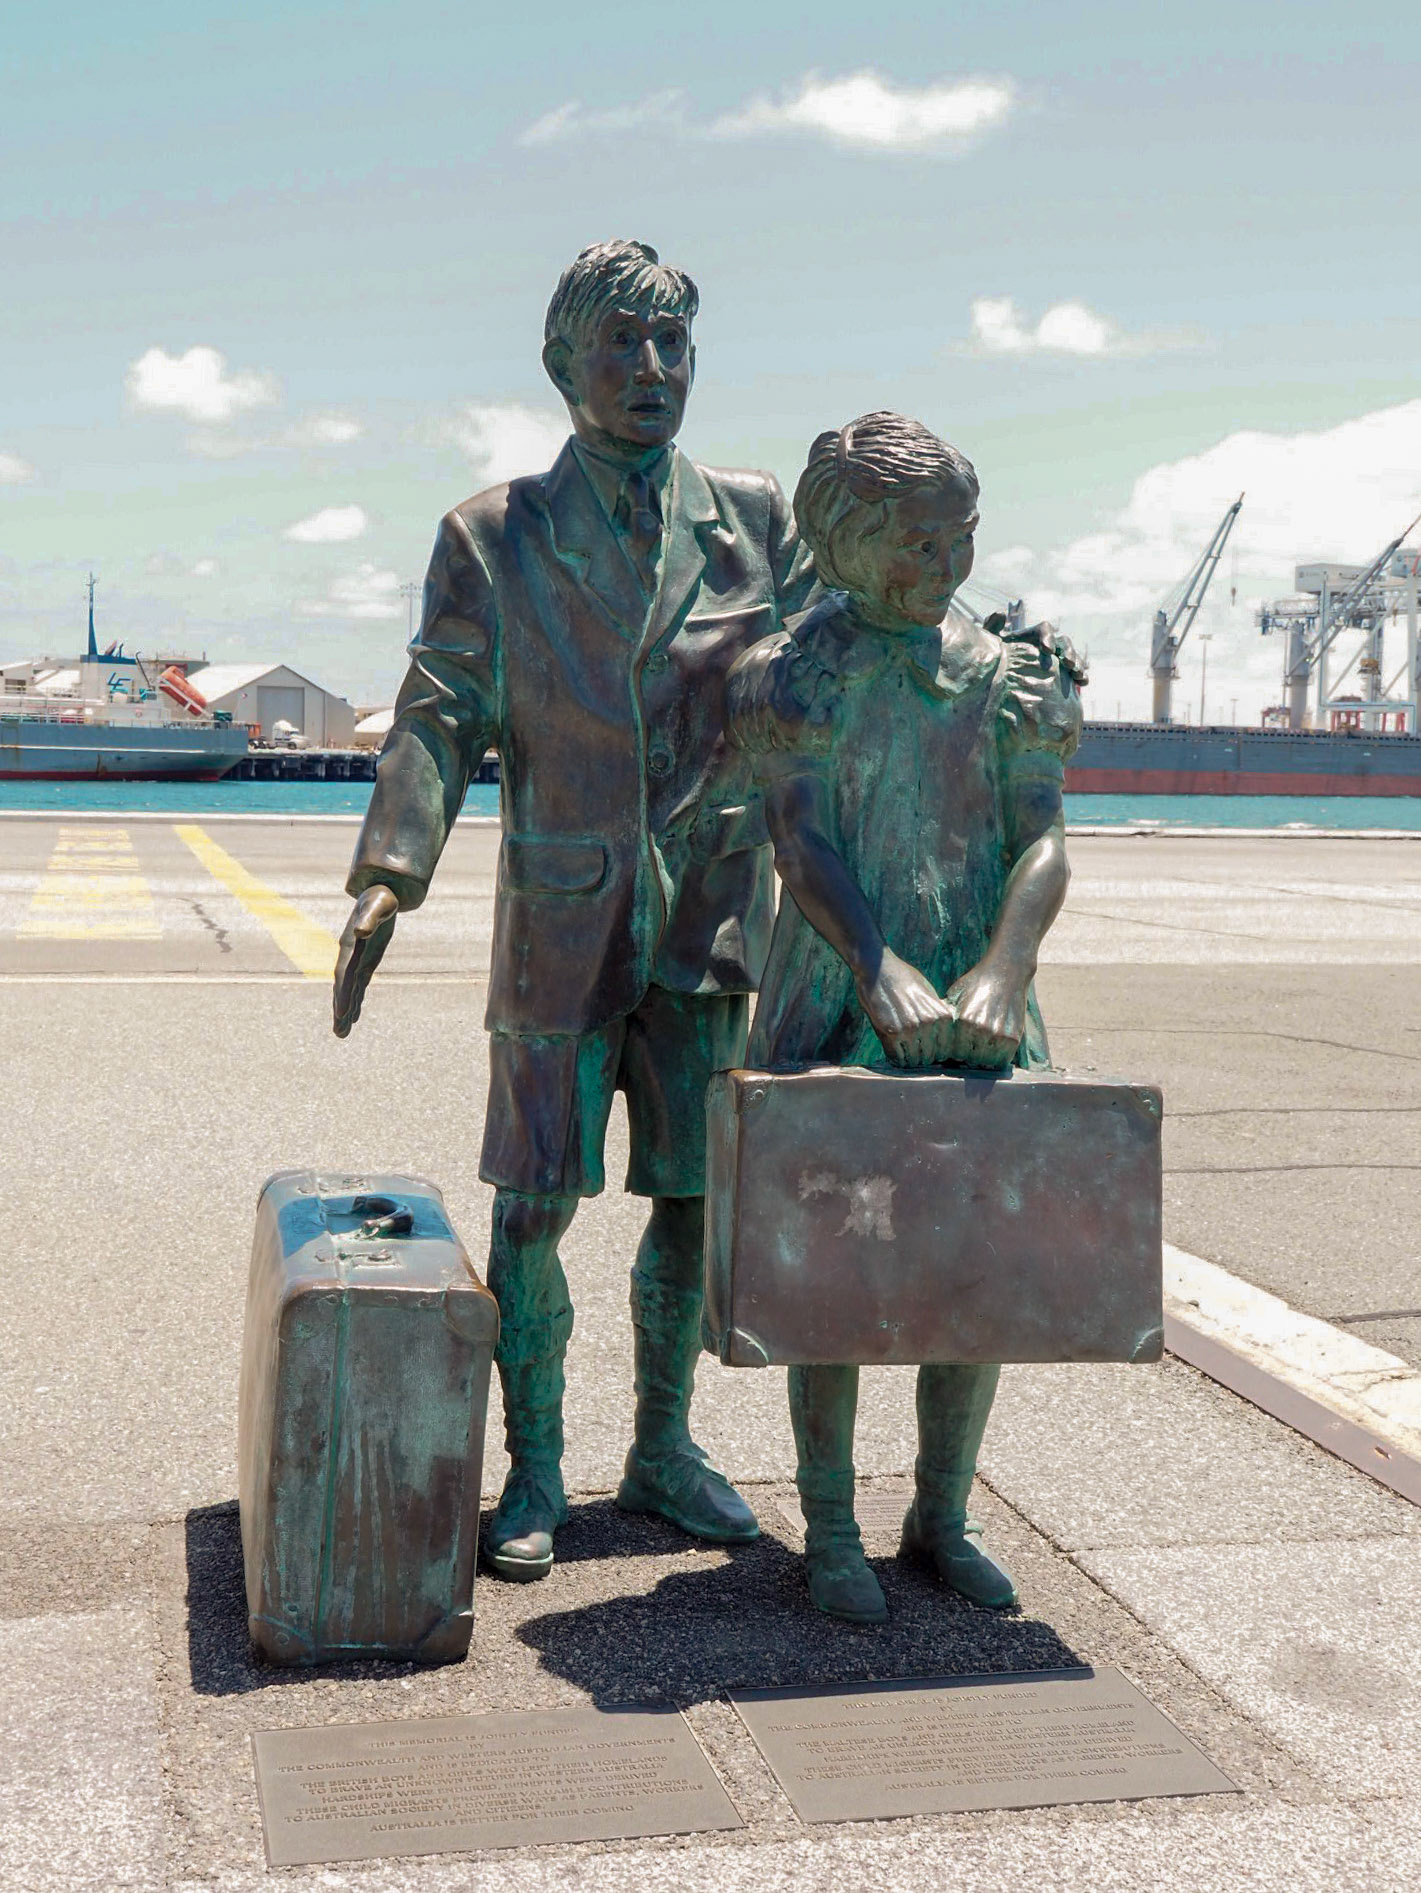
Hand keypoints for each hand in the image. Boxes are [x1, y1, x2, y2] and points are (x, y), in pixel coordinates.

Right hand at [333, 886, 399, 1037]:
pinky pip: (359, 985)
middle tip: (340, 1033)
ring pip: (350, 990)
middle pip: (344, 988)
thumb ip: (369, 920)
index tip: (342, 1013)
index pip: (344, 975)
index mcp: (350, 947)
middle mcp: (349, 956)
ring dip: (346, 1010)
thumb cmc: (380, 899)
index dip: (342, 994)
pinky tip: (354, 1016)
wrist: (380, 892)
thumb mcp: (377, 908)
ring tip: (342, 1033)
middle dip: (341, 1010)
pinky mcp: (365, 961)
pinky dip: (356, 1000)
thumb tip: (360, 932)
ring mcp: (356, 960)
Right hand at [857, 947, 955, 1067]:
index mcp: (942, 1016)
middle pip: (930, 1057)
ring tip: (902, 1053)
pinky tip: (892, 1051)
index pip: (945, 1048)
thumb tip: (944, 1036)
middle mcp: (929, 1023)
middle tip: (911, 1055)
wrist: (879, 968)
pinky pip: (897, 1057)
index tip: (926, 1052)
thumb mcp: (928, 994)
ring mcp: (910, 1028)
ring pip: (914, 1060)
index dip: (936, 1053)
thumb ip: (937, 1014)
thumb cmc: (903, 979)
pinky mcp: (891, 1032)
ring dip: (907, 1060)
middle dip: (921, 1058)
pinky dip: (894, 1058)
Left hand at [942, 957, 1027, 1069]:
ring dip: (982, 1061)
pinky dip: (997, 1059)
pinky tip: (993, 1052)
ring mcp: (998, 1034)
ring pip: (985, 1062)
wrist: (1006, 972)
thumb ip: (944, 1014)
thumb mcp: (954, 995)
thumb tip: (927, 1032)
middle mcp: (981, 1029)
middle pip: (968, 1059)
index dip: (951, 1052)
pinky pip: (1002, 1060)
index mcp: (964, 1021)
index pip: (952, 1051)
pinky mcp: (1013, 1037)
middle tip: (967, 1054)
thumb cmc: (976, 983)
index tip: (952, 1051)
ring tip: (979, 1053)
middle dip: (966, 1058)